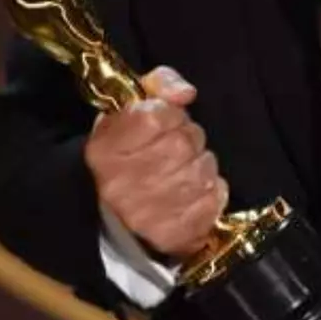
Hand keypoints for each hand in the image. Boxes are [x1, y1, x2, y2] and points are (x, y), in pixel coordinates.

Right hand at [82, 66, 226, 260]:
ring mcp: (148, 213)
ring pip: (204, 169)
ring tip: (180, 172)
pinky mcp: (174, 234)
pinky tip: (190, 194)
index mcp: (106, 148)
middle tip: (173, 150)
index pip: (157, 116)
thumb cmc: (125, 155)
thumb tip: (185, 93)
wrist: (114, 216)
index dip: (168, 115)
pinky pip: (213, 199)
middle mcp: (124, 182)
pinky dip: (209, 193)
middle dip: (188, 140)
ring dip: (200, 166)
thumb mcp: (130, 110)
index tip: (161, 123)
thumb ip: (160, 85)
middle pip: (185, 142)